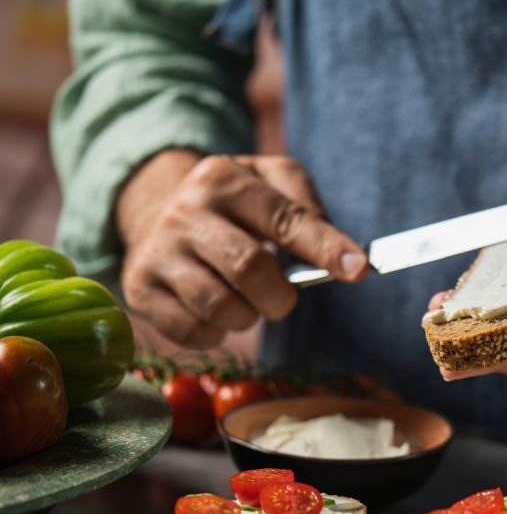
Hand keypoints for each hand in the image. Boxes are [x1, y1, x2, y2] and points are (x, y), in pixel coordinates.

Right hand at [117, 150, 368, 346]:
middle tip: (283, 297)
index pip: (284, 218)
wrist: (157, 209)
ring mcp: (156, 252)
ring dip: (249, 317)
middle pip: (249, 268)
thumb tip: (342, 255)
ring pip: (219, 307)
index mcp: (223, 179)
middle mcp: (184, 212)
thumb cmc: (234, 203)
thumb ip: (307, 206)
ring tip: (246, 301)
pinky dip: (217, 333)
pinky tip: (217, 313)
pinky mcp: (140, 289)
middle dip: (281, 295)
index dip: (324, 247)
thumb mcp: (271, 180)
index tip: (358, 269)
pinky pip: (191, 332)